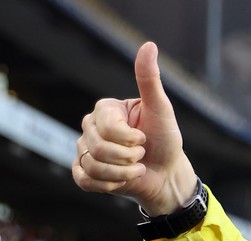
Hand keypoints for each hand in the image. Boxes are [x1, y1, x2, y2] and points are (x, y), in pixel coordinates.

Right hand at [72, 41, 197, 215]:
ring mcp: (85, 149)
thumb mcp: (161, 109)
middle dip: (128, 158)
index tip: (144, 138)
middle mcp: (90, 127)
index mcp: (105, 109)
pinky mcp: (84, 172)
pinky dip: (107, 185)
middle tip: (141, 156)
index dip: (130, 140)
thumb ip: (149, 79)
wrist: (166, 173)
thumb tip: (149, 45)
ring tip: (135, 169)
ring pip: (92, 166)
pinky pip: (83, 180)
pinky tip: (121, 181)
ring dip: (122, 175)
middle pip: (98, 148)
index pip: (107, 128)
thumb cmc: (165, 139)